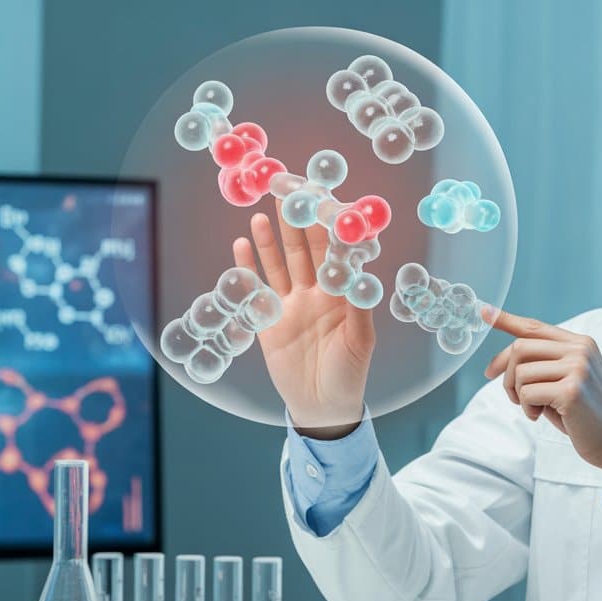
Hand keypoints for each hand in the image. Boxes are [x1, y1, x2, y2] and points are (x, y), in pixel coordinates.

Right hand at [232, 208, 374, 439]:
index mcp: (341, 294)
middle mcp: (316, 293)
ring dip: (271, 239)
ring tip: (260, 214)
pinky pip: (257, 288)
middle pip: (305, 251)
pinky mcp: (268, 320)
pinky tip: (241, 244)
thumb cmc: (349, 373)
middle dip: (297, 223)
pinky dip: (249, 266)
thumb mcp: (360, 340)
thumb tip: (360, 274)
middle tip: (288, 194)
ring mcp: (291, 304)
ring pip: (280, 264)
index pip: (335, 253)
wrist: (321, 406)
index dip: (328, 228)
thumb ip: (358, 307)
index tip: (324, 201)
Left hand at [482, 307, 601, 477]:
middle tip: (512, 396)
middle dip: (506, 374)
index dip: (506, 320)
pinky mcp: (571, 390)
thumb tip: (502, 361)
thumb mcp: (566, 380)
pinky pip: (527, 393)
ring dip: (518, 395)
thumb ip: (544, 364)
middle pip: (520, 347)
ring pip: (520, 372)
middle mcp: (580, 349)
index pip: (535, 327)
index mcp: (580, 343)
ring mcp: (577, 367)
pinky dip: (527, 408)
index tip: (484, 312)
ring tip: (534, 408)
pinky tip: (541, 415)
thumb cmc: (586, 414)